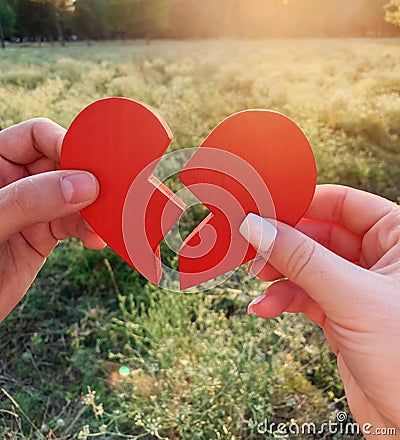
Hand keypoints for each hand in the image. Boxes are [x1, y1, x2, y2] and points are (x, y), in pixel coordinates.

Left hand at [0, 118, 104, 322]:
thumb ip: (30, 200)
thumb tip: (84, 184)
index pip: (36, 136)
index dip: (65, 145)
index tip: (91, 167)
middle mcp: (15, 181)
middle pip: (63, 165)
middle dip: (88, 180)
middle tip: (111, 193)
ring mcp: (31, 208)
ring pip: (74, 196)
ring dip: (94, 209)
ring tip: (105, 224)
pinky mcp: (43, 234)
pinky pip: (74, 224)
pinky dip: (89, 230)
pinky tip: (95, 239)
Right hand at [240, 185, 399, 437]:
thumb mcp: (351, 297)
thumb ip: (301, 258)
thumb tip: (256, 226)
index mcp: (398, 238)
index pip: (343, 203)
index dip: (303, 203)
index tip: (264, 210)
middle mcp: (379, 258)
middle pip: (319, 234)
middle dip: (283, 243)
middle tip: (253, 248)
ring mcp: (358, 288)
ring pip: (308, 266)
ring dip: (279, 274)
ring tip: (258, 282)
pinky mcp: (343, 315)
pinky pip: (305, 295)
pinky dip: (283, 299)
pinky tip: (264, 308)